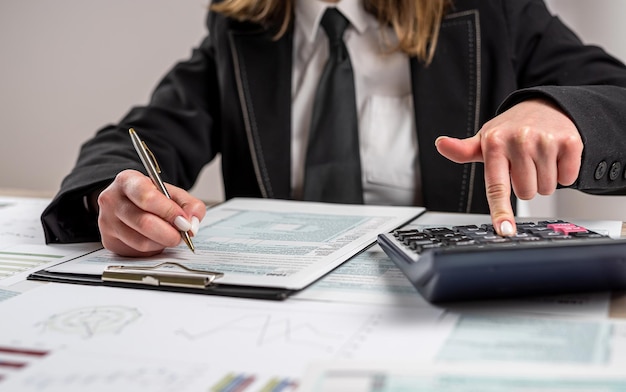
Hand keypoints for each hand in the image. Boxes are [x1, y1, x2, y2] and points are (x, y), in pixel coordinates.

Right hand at [96, 169, 205, 256]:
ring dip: (162, 242)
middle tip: (182, 234)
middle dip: (169, 232)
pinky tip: (156, 239)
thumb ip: (189, 205)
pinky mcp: (109, 241)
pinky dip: (153, 249)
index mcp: (127, 181)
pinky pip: (137, 252)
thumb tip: (192, 223)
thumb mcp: (172, 193)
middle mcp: (112, 200)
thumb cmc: (150, 196)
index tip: (184, 221)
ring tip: (170, 235)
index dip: (169, 211)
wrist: (129, 202)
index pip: (147, 197)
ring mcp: (107, 222)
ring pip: (141, 242)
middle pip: (144, 222)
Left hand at [435, 98, 582, 235]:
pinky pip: (567, 178)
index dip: (501, 212)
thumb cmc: (510, 130)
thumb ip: (462, 151)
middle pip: (526, 193)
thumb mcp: (485, 140)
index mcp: (495, 143)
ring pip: (546, 188)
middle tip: (523, 165)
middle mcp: (519, 140)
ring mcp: (545, 140)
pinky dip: (563, 173)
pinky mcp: (570, 141)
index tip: (505, 230)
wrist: (544, 106)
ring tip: (538, 159)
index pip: (496, 186)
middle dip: (525, 184)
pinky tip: (555, 156)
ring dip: (543, 180)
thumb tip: (440, 143)